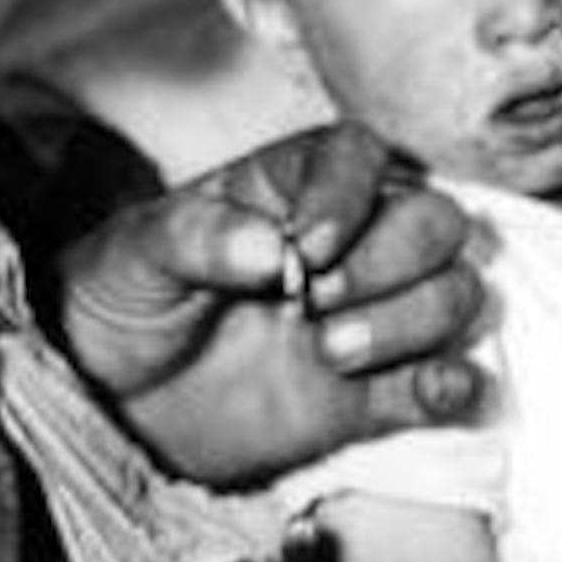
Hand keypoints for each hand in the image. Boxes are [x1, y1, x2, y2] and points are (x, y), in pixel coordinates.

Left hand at [59, 121, 485, 480]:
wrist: (103, 405)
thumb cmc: (116, 306)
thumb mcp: (131, 256)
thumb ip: (196, 236)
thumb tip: (274, 249)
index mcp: (287, 193)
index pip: (360, 157)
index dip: (351, 194)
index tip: (306, 246)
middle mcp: (343, 249)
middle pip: (434, 221)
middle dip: (390, 261)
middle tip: (313, 303)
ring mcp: (364, 321)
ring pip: (454, 295)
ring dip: (409, 323)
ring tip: (327, 352)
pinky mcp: (371, 396)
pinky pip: (448, 382)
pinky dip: (457, 386)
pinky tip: (430, 391)